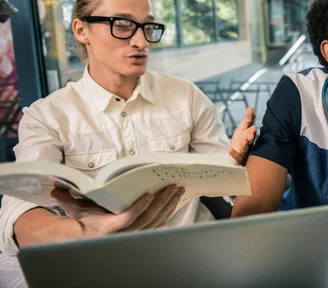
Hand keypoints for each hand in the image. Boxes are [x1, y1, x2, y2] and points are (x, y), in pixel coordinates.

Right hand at [50, 185, 184, 237]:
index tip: (150, 194)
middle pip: (148, 219)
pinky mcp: (143, 234)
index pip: (128, 219)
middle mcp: (123, 234)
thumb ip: (66, 198)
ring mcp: (135, 235)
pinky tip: (175, 201)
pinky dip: (168, 213)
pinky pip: (159, 225)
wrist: (90, 237)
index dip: (140, 207)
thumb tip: (55, 188)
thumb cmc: (85, 219)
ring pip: (156, 222)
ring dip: (169, 206)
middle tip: (173, 187)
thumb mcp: (74, 209)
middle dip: (162, 202)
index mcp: (108, 227)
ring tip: (177, 190)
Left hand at [229, 107, 255, 164]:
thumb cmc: (242, 139)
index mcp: (249, 135)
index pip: (251, 131)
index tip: (253, 128)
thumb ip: (248, 118)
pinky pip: (236, 157)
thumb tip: (251, 107)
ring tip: (243, 141)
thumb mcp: (244, 127)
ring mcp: (243, 151)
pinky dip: (233, 154)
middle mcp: (248, 143)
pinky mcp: (238, 158)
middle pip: (249, 140)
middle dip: (249, 137)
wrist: (238, 155)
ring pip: (245, 147)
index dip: (251, 130)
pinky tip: (230, 150)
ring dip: (244, 144)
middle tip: (250, 136)